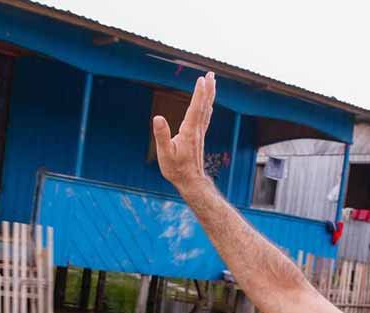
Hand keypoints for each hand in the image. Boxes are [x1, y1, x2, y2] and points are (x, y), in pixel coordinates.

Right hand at [152, 72, 215, 189]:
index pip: (195, 108)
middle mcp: (197, 130)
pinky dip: (207, 106)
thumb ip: (161, 135)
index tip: (201, 79)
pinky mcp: (198, 137)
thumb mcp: (164, 154)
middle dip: (208, 89)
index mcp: (189, 131)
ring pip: (206, 110)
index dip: (199, 93)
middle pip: (204, 105)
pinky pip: (205, 117)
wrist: (190, 181)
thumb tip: (157, 118)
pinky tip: (208, 104)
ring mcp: (199, 133)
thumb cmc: (176, 169)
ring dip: (209, 95)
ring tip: (212, 83)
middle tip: (211, 74)